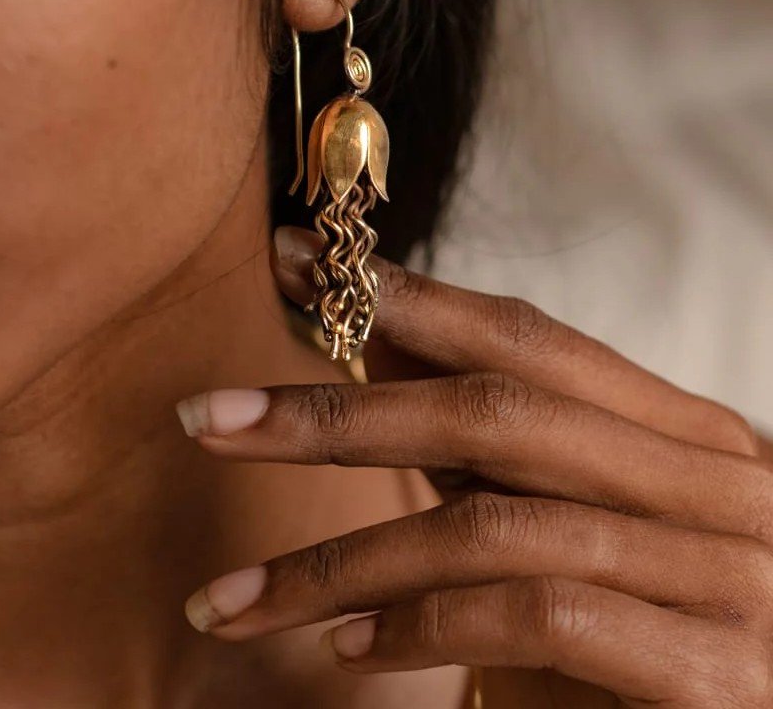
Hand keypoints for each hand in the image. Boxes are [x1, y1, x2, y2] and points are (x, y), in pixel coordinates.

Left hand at [175, 226, 772, 707]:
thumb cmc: (642, 634)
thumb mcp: (559, 519)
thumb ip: (486, 439)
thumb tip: (374, 334)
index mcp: (679, 430)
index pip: (522, 336)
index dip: (400, 295)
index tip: (293, 264)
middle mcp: (713, 483)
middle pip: (491, 413)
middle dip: (334, 415)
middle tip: (211, 419)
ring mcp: (726, 574)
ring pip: (490, 525)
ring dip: (339, 561)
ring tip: (233, 600)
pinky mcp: (717, 673)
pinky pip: (533, 617)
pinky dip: (421, 629)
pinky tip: (346, 653)